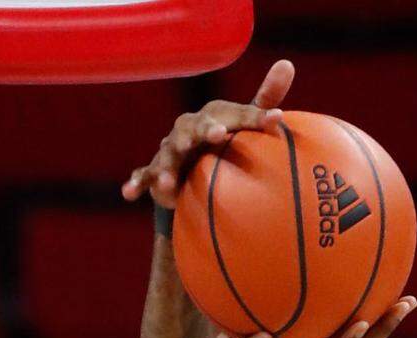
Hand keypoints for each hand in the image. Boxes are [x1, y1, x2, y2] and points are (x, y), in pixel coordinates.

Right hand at [122, 58, 294, 208]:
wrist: (192, 162)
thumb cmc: (223, 139)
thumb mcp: (243, 123)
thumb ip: (264, 101)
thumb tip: (288, 65)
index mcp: (210, 116)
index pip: (231, 115)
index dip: (247, 118)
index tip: (266, 122)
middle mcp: (187, 129)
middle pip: (193, 129)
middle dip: (203, 132)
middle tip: (216, 136)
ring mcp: (169, 151)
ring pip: (167, 156)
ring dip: (167, 168)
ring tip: (170, 182)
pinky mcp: (155, 172)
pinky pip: (144, 176)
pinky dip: (135, 183)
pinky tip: (128, 193)